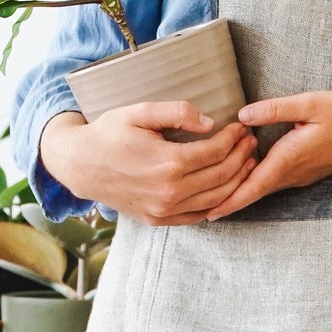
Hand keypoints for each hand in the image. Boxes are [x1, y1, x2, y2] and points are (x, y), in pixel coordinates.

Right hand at [40, 102, 256, 224]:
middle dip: (242, 157)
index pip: (216, 152)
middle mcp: (169, 192)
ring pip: (216, 199)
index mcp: (167, 163)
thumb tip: (209, 123)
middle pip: (222, 176)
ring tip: (246, 162)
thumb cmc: (109, 133)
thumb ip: (177, 112)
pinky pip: (198, 215)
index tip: (240, 127)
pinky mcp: (159, 220)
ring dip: (237, 180)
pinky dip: (217, 202)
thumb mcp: (139, 112)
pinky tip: (225, 187)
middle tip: (250, 142)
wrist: (81, 165)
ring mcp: (164, 210)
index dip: (233, 138)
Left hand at [205, 91, 331, 219]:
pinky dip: (253, 183)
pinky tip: (240, 175)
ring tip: (210, 194)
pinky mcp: (304, 172)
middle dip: (225, 200)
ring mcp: (299, 176)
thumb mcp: (311, 104)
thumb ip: (275, 109)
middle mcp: (291, 174)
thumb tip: (242, 116)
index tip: (207, 213)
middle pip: (252, 193)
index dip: (228, 201)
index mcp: (288, 160)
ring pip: (262, 188)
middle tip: (196, 206)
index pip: (252, 187)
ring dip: (238, 192)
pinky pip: (272, 182)